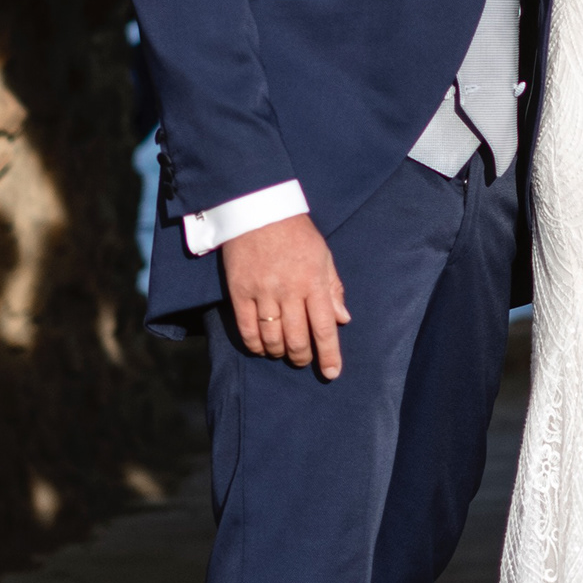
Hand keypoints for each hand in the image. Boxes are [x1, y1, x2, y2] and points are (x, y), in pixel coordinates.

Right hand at [219, 214, 349, 378]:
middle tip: (303, 360)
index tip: (332, 373)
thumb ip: (333, 288)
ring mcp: (262, 292)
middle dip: (302, 357)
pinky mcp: (239, 292)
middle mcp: (289, 290)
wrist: (257, 209)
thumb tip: (343, 319)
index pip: (324, 327)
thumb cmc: (296, 233)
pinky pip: (247, 330)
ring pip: (272, 339)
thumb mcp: (323, 255)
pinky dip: (255, 345)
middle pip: (297, 338)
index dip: (329, 354)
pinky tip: (262, 347)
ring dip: (279, 352)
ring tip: (283, 351)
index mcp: (313, 281)